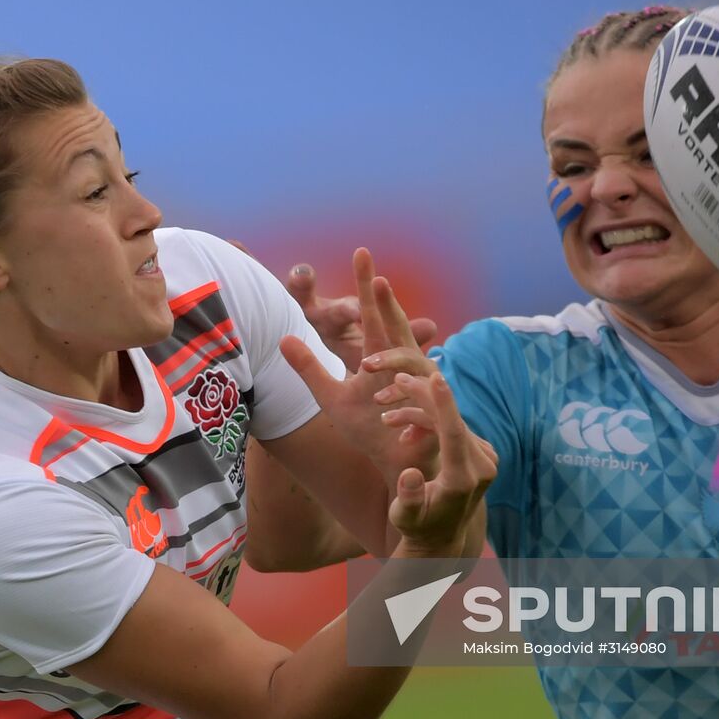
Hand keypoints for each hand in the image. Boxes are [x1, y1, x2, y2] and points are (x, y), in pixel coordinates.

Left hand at [280, 248, 436, 485]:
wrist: (400, 466)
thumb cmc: (370, 427)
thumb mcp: (331, 397)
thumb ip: (310, 368)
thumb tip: (283, 338)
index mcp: (383, 356)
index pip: (373, 316)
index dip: (367, 286)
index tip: (361, 253)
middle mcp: (407, 367)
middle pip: (399, 328)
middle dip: (389, 305)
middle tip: (378, 278)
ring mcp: (425, 391)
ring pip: (413, 367)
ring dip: (392, 366)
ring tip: (369, 368)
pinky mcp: (435, 424)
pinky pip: (423, 413)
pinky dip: (407, 416)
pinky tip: (389, 423)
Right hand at [383, 371, 496, 552]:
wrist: (441, 537)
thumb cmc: (416, 526)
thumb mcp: (405, 517)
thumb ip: (408, 497)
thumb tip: (410, 475)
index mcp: (463, 481)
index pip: (455, 433)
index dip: (445, 403)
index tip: (436, 376)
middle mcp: (482, 468)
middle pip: (452, 420)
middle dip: (424, 397)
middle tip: (397, 380)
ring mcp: (486, 459)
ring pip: (451, 421)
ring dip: (420, 412)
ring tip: (387, 417)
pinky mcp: (483, 453)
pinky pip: (455, 427)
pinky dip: (430, 422)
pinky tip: (406, 428)